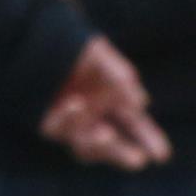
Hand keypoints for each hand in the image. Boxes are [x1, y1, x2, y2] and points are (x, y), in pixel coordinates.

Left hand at [39, 36, 170, 170]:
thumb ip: (116, 73)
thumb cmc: (71, 44)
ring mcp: (69, 123)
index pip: (134, 125)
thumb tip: (140, 100)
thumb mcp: (97, 53)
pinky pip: (58, 127)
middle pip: (110, 146)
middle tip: (137, 159)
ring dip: (98, 143)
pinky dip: (69, 118)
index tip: (162, 154)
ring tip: (108, 134)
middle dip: (122, 154)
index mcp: (111, 101)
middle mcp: (92, 117)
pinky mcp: (46, 121)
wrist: (34, 36)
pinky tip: (76, 104)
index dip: (149, 139)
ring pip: (84, 147)